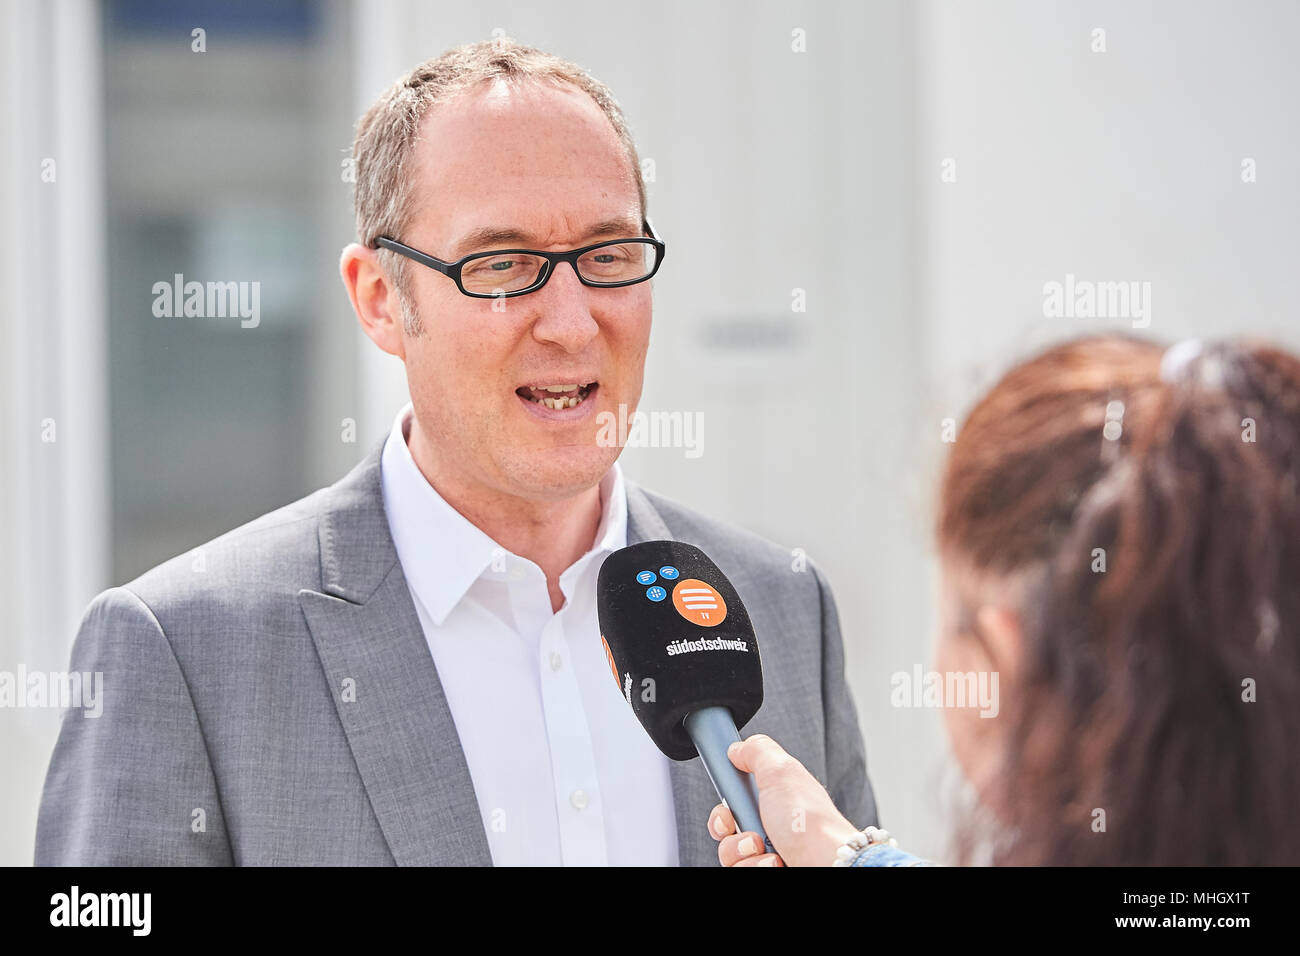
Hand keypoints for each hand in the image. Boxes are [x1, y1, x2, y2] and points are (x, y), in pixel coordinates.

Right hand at [707, 734, 860, 867]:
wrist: (827, 861)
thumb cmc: (810, 822)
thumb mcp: (781, 770)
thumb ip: (757, 751)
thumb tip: (737, 749)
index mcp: (771, 799)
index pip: (732, 803)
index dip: (724, 807)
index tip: (729, 807)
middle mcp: (769, 826)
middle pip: (726, 831)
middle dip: (730, 831)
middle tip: (752, 832)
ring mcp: (769, 851)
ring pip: (730, 854)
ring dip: (743, 852)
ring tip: (766, 850)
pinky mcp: (768, 867)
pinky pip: (742, 869)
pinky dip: (756, 866)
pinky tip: (776, 863)